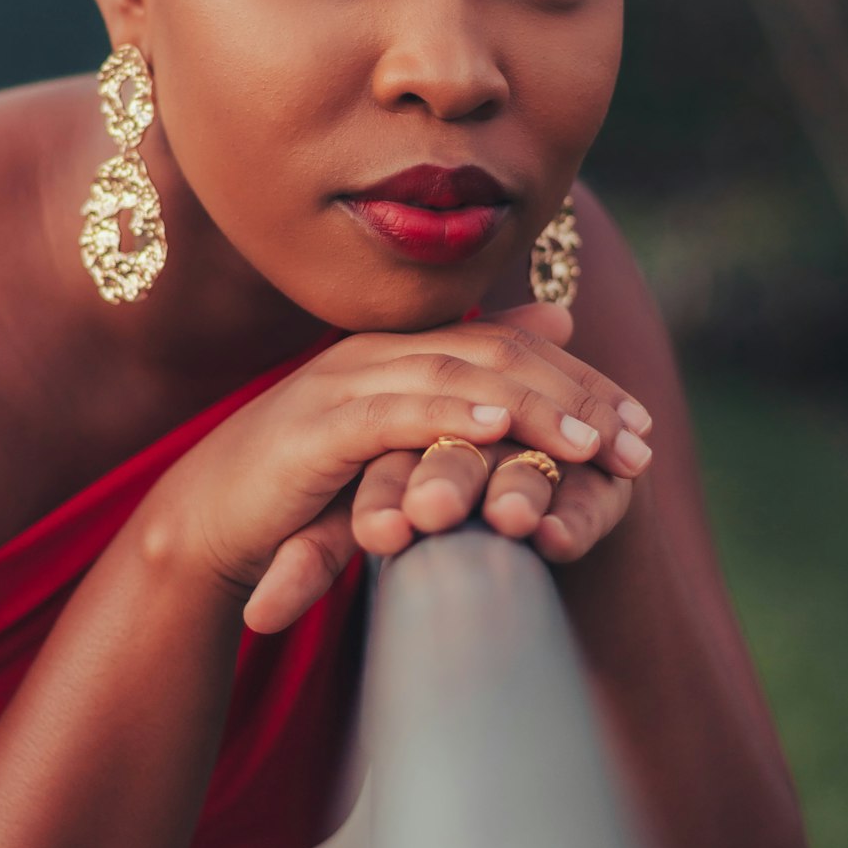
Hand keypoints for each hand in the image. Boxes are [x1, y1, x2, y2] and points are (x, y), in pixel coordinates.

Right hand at [160, 303, 650, 633]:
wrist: (209, 523)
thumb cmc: (307, 489)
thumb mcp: (397, 445)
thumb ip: (469, 392)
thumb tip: (556, 324)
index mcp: (399, 350)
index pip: (507, 346)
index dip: (578, 380)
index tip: (639, 425)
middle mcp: (376, 352)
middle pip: (494, 352)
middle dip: (573, 394)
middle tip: (636, 440)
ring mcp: (344, 382)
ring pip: (455, 373)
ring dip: (530, 406)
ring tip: (590, 444)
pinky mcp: (315, 427)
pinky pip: (393, 411)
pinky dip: (448, 414)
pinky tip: (497, 430)